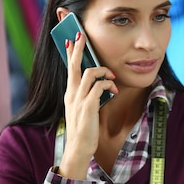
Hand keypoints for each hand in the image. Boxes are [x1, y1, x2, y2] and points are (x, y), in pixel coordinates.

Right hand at [59, 32, 118, 179]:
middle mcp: (72, 94)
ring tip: (112, 76)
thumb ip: (89, 97)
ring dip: (102, 71)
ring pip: (88, 73)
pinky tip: (115, 89)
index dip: (69, 54)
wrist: (79, 148)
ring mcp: (78, 100)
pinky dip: (108, 84)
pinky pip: (99, 87)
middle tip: (80, 35)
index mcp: (70, 94)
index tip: (69, 40)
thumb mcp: (84, 110)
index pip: (69, 69)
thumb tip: (100, 85)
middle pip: (74, 65)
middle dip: (78, 49)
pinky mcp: (88, 106)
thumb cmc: (84, 130)